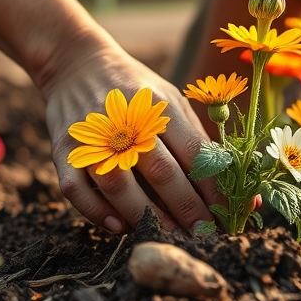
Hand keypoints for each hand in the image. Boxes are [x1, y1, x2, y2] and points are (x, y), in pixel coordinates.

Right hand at [38, 32, 220, 232]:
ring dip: (146, 215)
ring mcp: (92, 136)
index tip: (229, 212)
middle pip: (160, 170)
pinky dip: (97, 212)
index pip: (193, 151)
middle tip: (205, 233)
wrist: (76, 64)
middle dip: (186, 206)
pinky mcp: (64, 150)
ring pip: (118, 184)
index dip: (213, 186)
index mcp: (159, 106)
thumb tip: (236, 179)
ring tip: (170, 235)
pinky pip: (76, 190)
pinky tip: (120, 227)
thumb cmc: (137, 91)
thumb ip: (198, 139)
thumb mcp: (171, 101)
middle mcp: (126, 119)